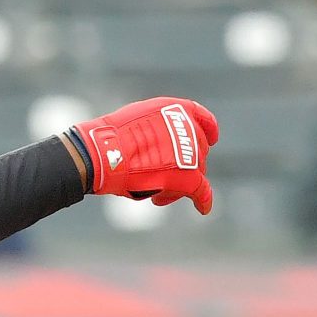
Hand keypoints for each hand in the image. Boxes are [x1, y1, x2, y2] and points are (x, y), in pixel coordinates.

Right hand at [70, 97, 219, 214]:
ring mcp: (190, 152)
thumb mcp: (136, 118)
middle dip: (184, 164)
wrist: (105, 153)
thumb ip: (156, 127)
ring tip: (157, 192)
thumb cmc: (110, 137)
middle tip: (162, 175)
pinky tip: (202, 207)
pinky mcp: (189, 176)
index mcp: (176, 109)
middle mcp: (188, 127)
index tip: (211, 139)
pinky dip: (203, 200)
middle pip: (197, 150)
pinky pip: (201, 190)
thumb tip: (159, 146)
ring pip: (196, 171)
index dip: (208, 130)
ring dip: (181, 182)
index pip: (201, 119)